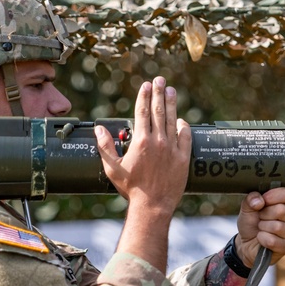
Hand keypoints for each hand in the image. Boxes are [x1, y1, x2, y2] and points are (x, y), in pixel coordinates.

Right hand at [95, 76, 191, 218]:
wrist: (152, 205)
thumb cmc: (131, 188)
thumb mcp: (113, 168)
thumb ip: (105, 147)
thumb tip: (99, 130)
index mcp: (141, 141)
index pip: (142, 112)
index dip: (144, 97)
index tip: (145, 85)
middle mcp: (158, 141)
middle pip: (158, 111)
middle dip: (158, 93)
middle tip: (160, 80)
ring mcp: (172, 149)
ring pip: (173, 120)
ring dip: (171, 104)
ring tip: (171, 91)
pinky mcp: (183, 158)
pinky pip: (185, 137)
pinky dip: (183, 127)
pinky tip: (181, 120)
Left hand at [234, 188, 284, 265]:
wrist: (246, 242)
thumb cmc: (252, 222)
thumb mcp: (247, 207)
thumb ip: (251, 198)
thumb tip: (259, 202)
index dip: (272, 196)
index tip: (262, 202)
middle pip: (282, 210)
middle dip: (264, 214)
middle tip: (260, 218)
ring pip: (277, 227)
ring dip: (263, 227)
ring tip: (261, 228)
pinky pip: (272, 241)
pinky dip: (262, 238)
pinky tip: (261, 238)